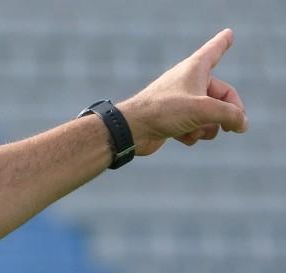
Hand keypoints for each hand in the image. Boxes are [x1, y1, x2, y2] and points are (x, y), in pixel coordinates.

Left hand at [119, 28, 248, 156]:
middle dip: (226, 115)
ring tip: (194, 130)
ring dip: (207, 128)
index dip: (223, 43)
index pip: (214, 51)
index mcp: (195, 69)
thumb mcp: (204, 110)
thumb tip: (242, 124)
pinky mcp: (172, 120)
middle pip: (222, 97)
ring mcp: (180, 102)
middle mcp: (188, 82)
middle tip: (232, 128)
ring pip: (210, 116)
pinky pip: (195, 128)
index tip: (228, 34)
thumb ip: (230, 114)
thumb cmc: (164, 111)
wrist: (132, 130)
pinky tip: (179, 137)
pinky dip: (192, 134)